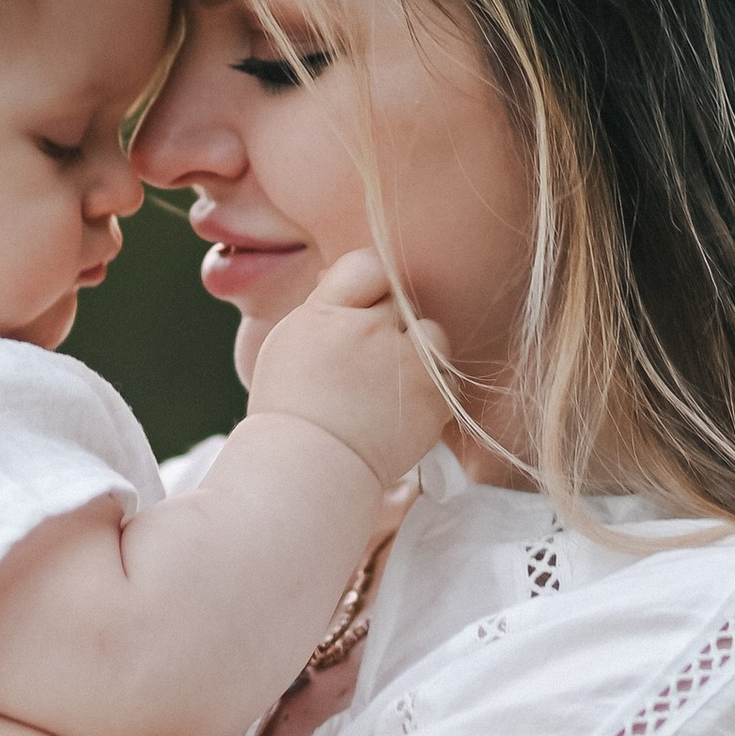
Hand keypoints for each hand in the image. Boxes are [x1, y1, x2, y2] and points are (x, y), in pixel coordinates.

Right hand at [244, 250, 450, 486]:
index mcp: (326, 314)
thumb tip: (336, 279)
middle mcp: (368, 331)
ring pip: (431, 333)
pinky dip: (430, 389)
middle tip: (368, 361)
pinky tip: (402, 410)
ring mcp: (404, 366)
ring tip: (391, 384)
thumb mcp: (289, 344)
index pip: (368, 265)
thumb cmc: (291, 411)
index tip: (361, 309)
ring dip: (419, 351)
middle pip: (399, 301)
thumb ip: (321, 309)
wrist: (306, 470)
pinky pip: (445, 376)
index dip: (369, 284)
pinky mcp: (431, 400)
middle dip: (388, 323)